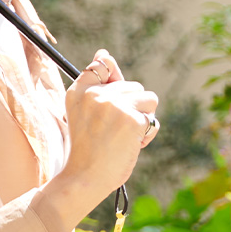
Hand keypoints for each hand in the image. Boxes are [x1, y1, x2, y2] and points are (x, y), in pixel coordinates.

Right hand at [31, 49, 158, 231]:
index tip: (111, 97)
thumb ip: (96, 85)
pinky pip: (152, 117)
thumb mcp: (82, 113)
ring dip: (142, 116)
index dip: (113, 77)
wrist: (84, 178)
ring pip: (147, 97)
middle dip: (131, 106)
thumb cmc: (86, 149)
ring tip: (124, 135)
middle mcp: (94, 94)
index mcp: (78, 91)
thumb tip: (105, 53)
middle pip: (132, 85)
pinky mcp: (132, 118)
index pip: (101, 66)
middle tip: (114, 130)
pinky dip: (146, 132)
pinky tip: (131, 144)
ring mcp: (113, 104)